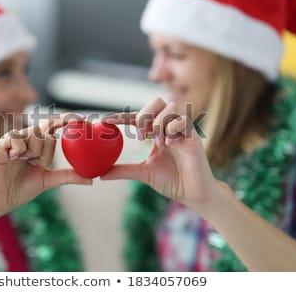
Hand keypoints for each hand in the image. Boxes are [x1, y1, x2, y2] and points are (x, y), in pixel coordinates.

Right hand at [0, 113, 92, 218]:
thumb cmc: (18, 191)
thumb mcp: (47, 181)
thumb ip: (67, 176)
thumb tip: (91, 179)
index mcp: (35, 146)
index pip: (52, 128)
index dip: (65, 120)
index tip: (82, 118)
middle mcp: (24, 140)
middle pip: (44, 132)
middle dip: (45, 149)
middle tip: (35, 162)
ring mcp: (11, 141)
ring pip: (32, 133)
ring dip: (33, 150)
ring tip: (23, 162)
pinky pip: (16, 136)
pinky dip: (20, 147)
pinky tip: (14, 158)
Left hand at [101, 97, 222, 210]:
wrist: (193, 194)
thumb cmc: (172, 182)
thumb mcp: (143, 174)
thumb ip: (124, 171)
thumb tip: (101, 174)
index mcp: (156, 132)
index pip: (137, 118)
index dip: (121, 116)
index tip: (105, 120)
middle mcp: (169, 127)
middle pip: (156, 102)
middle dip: (144, 115)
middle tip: (141, 136)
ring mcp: (182, 129)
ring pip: (170, 106)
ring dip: (159, 122)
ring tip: (158, 142)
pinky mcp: (194, 135)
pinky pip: (183, 120)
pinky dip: (173, 128)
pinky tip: (170, 143)